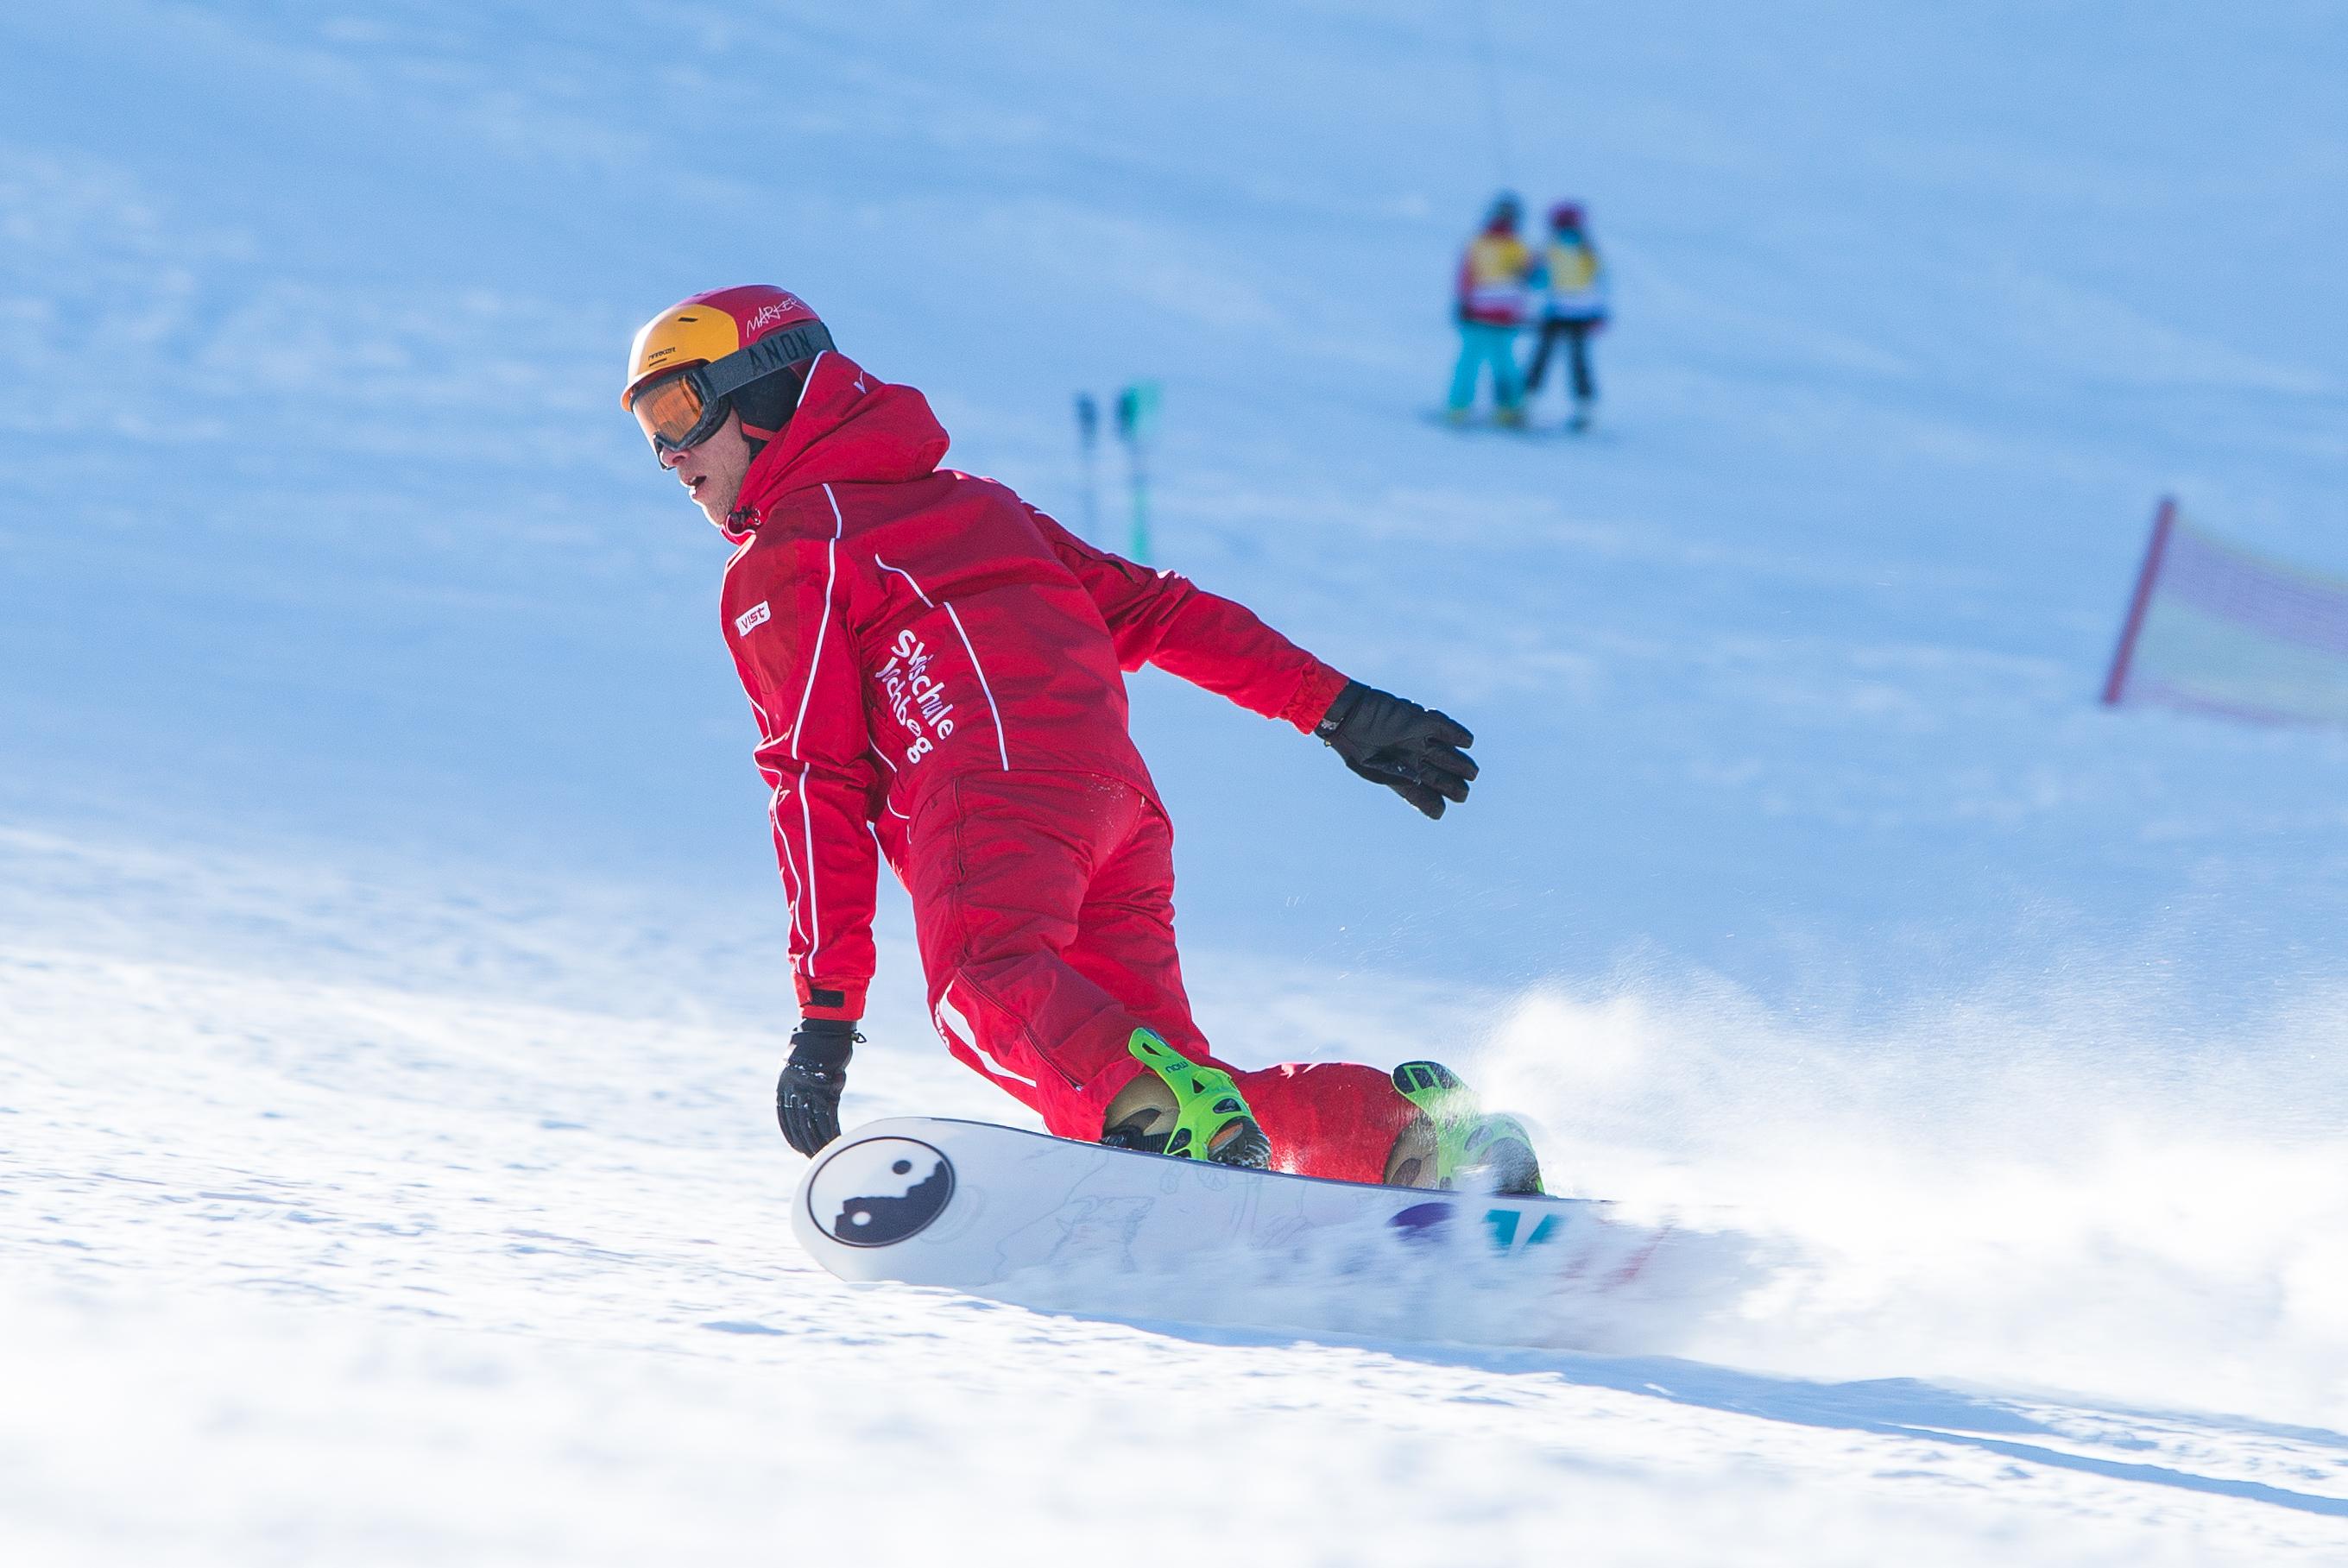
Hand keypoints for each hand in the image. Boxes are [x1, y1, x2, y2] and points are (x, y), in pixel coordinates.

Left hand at [776, 1018, 858, 1154]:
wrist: (825, 1026)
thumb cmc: (815, 1041)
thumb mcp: (800, 1062)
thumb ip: (800, 1080)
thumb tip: (807, 1095)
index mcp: (783, 1084)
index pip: (785, 1117)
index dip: (791, 1135)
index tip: (798, 1148)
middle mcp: (793, 1089)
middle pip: (798, 1124)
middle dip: (805, 1143)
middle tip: (812, 1157)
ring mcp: (809, 1089)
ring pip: (812, 1123)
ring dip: (818, 1141)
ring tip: (824, 1153)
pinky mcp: (826, 1088)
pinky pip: (828, 1116)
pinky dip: (832, 1130)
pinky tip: (837, 1139)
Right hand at [1316, 682, 1477, 818]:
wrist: (1347, 715)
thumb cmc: (1353, 745)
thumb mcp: (1369, 769)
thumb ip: (1394, 777)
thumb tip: (1418, 780)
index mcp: (1401, 777)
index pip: (1424, 796)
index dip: (1434, 805)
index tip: (1440, 810)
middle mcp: (1414, 760)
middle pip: (1442, 778)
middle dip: (1454, 787)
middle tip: (1462, 794)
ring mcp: (1420, 741)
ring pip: (1448, 756)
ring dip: (1461, 765)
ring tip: (1472, 774)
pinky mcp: (1422, 722)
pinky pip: (1445, 729)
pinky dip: (1457, 735)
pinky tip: (1467, 743)